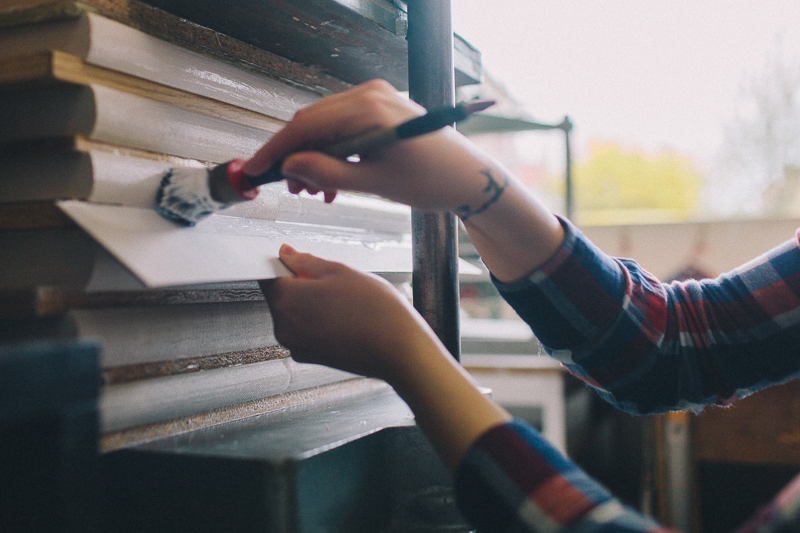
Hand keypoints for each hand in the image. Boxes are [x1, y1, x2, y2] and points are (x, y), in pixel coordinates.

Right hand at [242, 79, 506, 212]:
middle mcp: (371, 95)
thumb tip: (292, 168)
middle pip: (312, 122)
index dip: (276, 150)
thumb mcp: (376, 183)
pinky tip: (332, 180)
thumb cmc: (435, 179)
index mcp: (370, 108)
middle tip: (290, 188)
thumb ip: (329, 174)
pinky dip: (331, 152)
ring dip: (313, 158)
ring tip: (314, 190)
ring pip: (324, 126)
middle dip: (295, 157)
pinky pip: (341, 127)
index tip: (256, 169)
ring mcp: (376, 98)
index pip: (307, 125)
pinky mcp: (379, 108)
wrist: (467, 178)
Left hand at [260, 244, 511, 471]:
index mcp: (284, 300)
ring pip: (298, 314)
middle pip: (283, 296)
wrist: (400, 350)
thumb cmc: (374, 310)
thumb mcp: (340, 271)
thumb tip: (286, 253)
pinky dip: (322, 323)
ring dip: (314, 304)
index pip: (269, 274)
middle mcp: (283, 327)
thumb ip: (306, 261)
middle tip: (336, 282)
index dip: (286, 265)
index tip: (303, 262)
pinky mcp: (312, 358)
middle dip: (303, 285)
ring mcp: (297, 346)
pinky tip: (347, 319)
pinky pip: (309, 331)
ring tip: (347, 303)